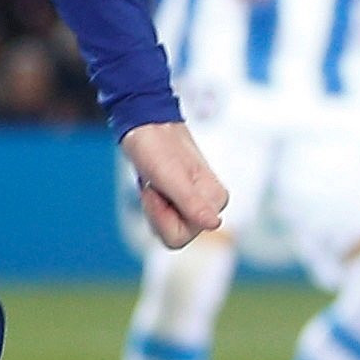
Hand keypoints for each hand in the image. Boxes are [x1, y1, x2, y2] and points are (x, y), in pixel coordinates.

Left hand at [120, 121, 228, 248]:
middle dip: (157, 213)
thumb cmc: (156, 144)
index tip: (158, 190)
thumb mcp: (170, 176)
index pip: (181, 236)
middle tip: (156, 185)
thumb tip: (214, 224)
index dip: (161, 216)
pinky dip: (154, 204)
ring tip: (156, 183)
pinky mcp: (184, 198)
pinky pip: (165, 217)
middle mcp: (210, 204)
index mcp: (214, 201)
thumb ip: (192, 203)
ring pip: (169, 227)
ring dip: (155, 208)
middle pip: (176, 235)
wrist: (145, 123)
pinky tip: (154, 185)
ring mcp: (197, 202)